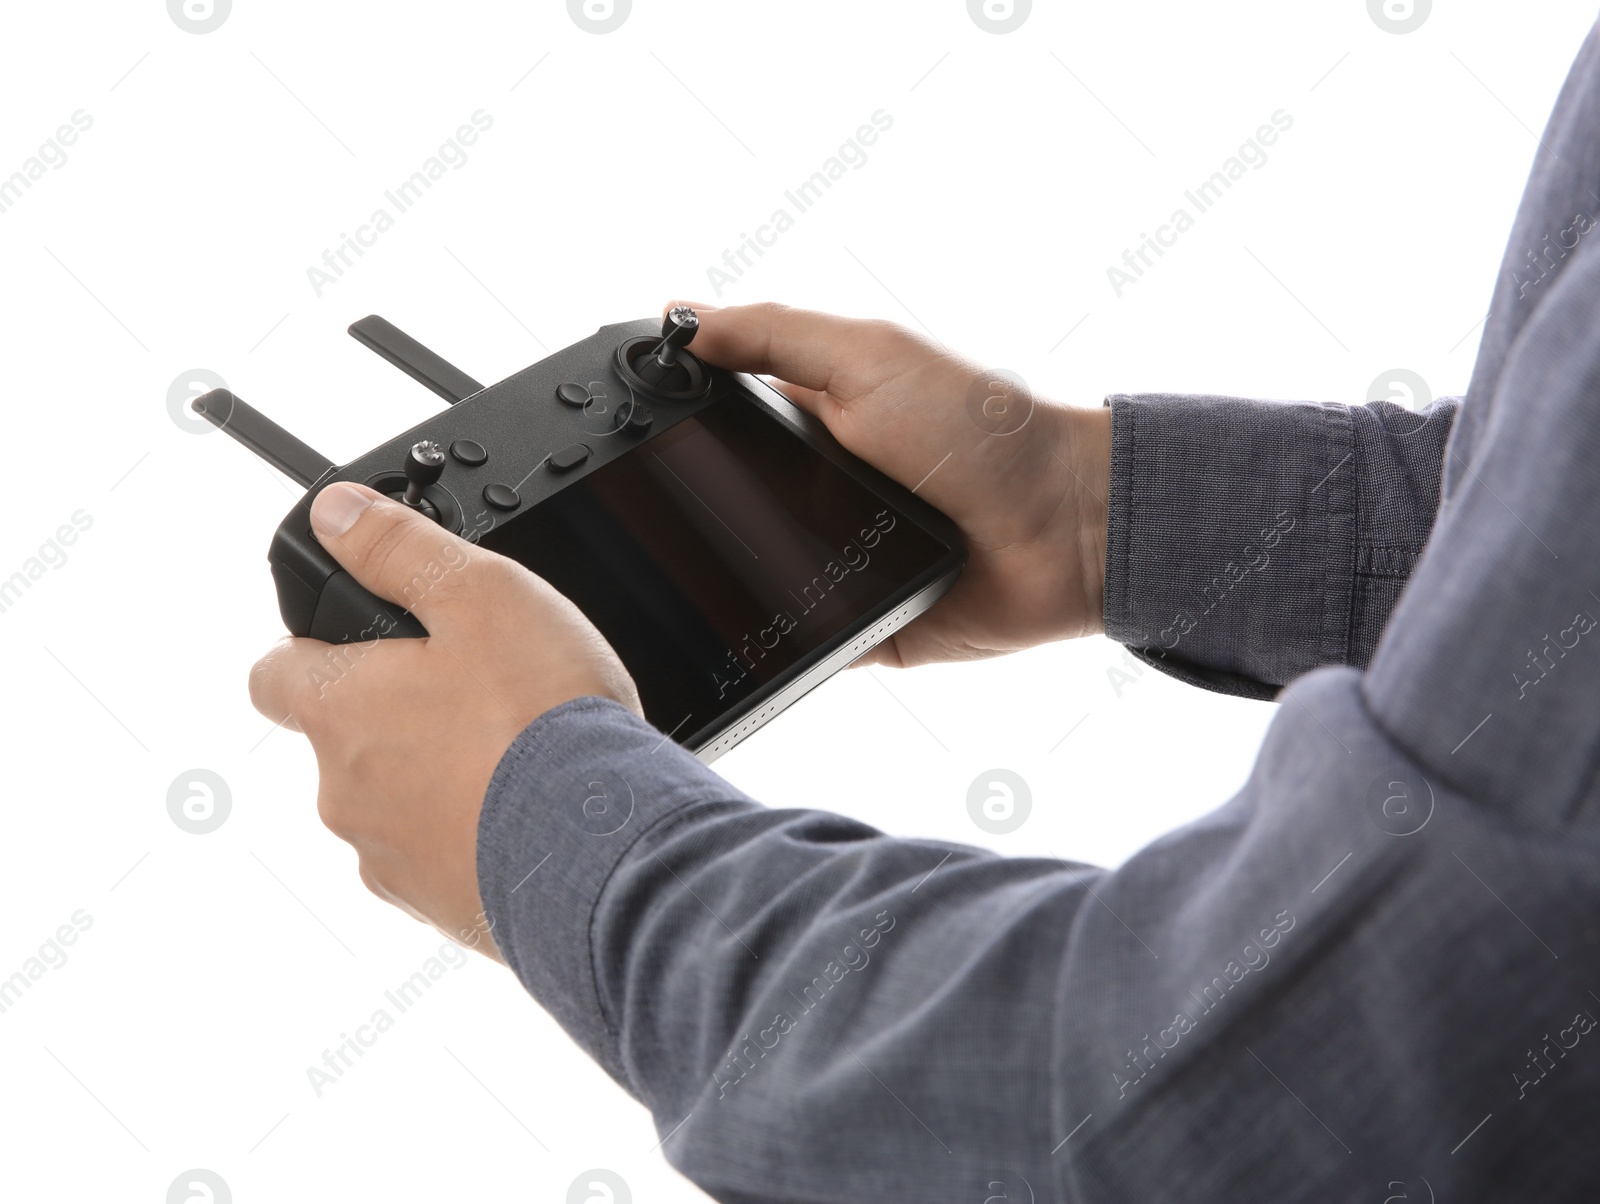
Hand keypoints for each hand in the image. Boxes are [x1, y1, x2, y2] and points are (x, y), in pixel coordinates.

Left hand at [247, 482, 641, 958]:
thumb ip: (401, 548)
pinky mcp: (438, 908)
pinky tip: (528, 813)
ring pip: (392, 801)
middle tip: (475, 692)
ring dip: (435, 777)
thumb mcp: (483, 595)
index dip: (312, 647)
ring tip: (515, 755)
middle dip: (395, 713)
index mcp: (340, 708)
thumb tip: (338, 515)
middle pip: (342, 739)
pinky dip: (470, 834)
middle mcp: (343, 791)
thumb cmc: (542, 723)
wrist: (603, 850)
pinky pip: (438, 858)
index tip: (365, 640)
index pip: (274, 672)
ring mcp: (387, 858)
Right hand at [675, 301, 1111, 665]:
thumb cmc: (983, 430)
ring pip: (748, 581)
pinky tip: (734, 639)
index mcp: (814, 423)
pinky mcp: (857, 628)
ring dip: (724, 580)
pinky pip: (796, 644)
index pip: (720, 424)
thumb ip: (775, 334)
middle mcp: (818, 494)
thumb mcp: (869, 356)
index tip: (619, 426)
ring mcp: (836, 564)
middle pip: (722, 507)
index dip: (673, 425)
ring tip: (676, 582)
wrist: (1065, 528)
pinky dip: (772, 641)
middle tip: (635, 518)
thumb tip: (679, 316)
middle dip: (686, 514)